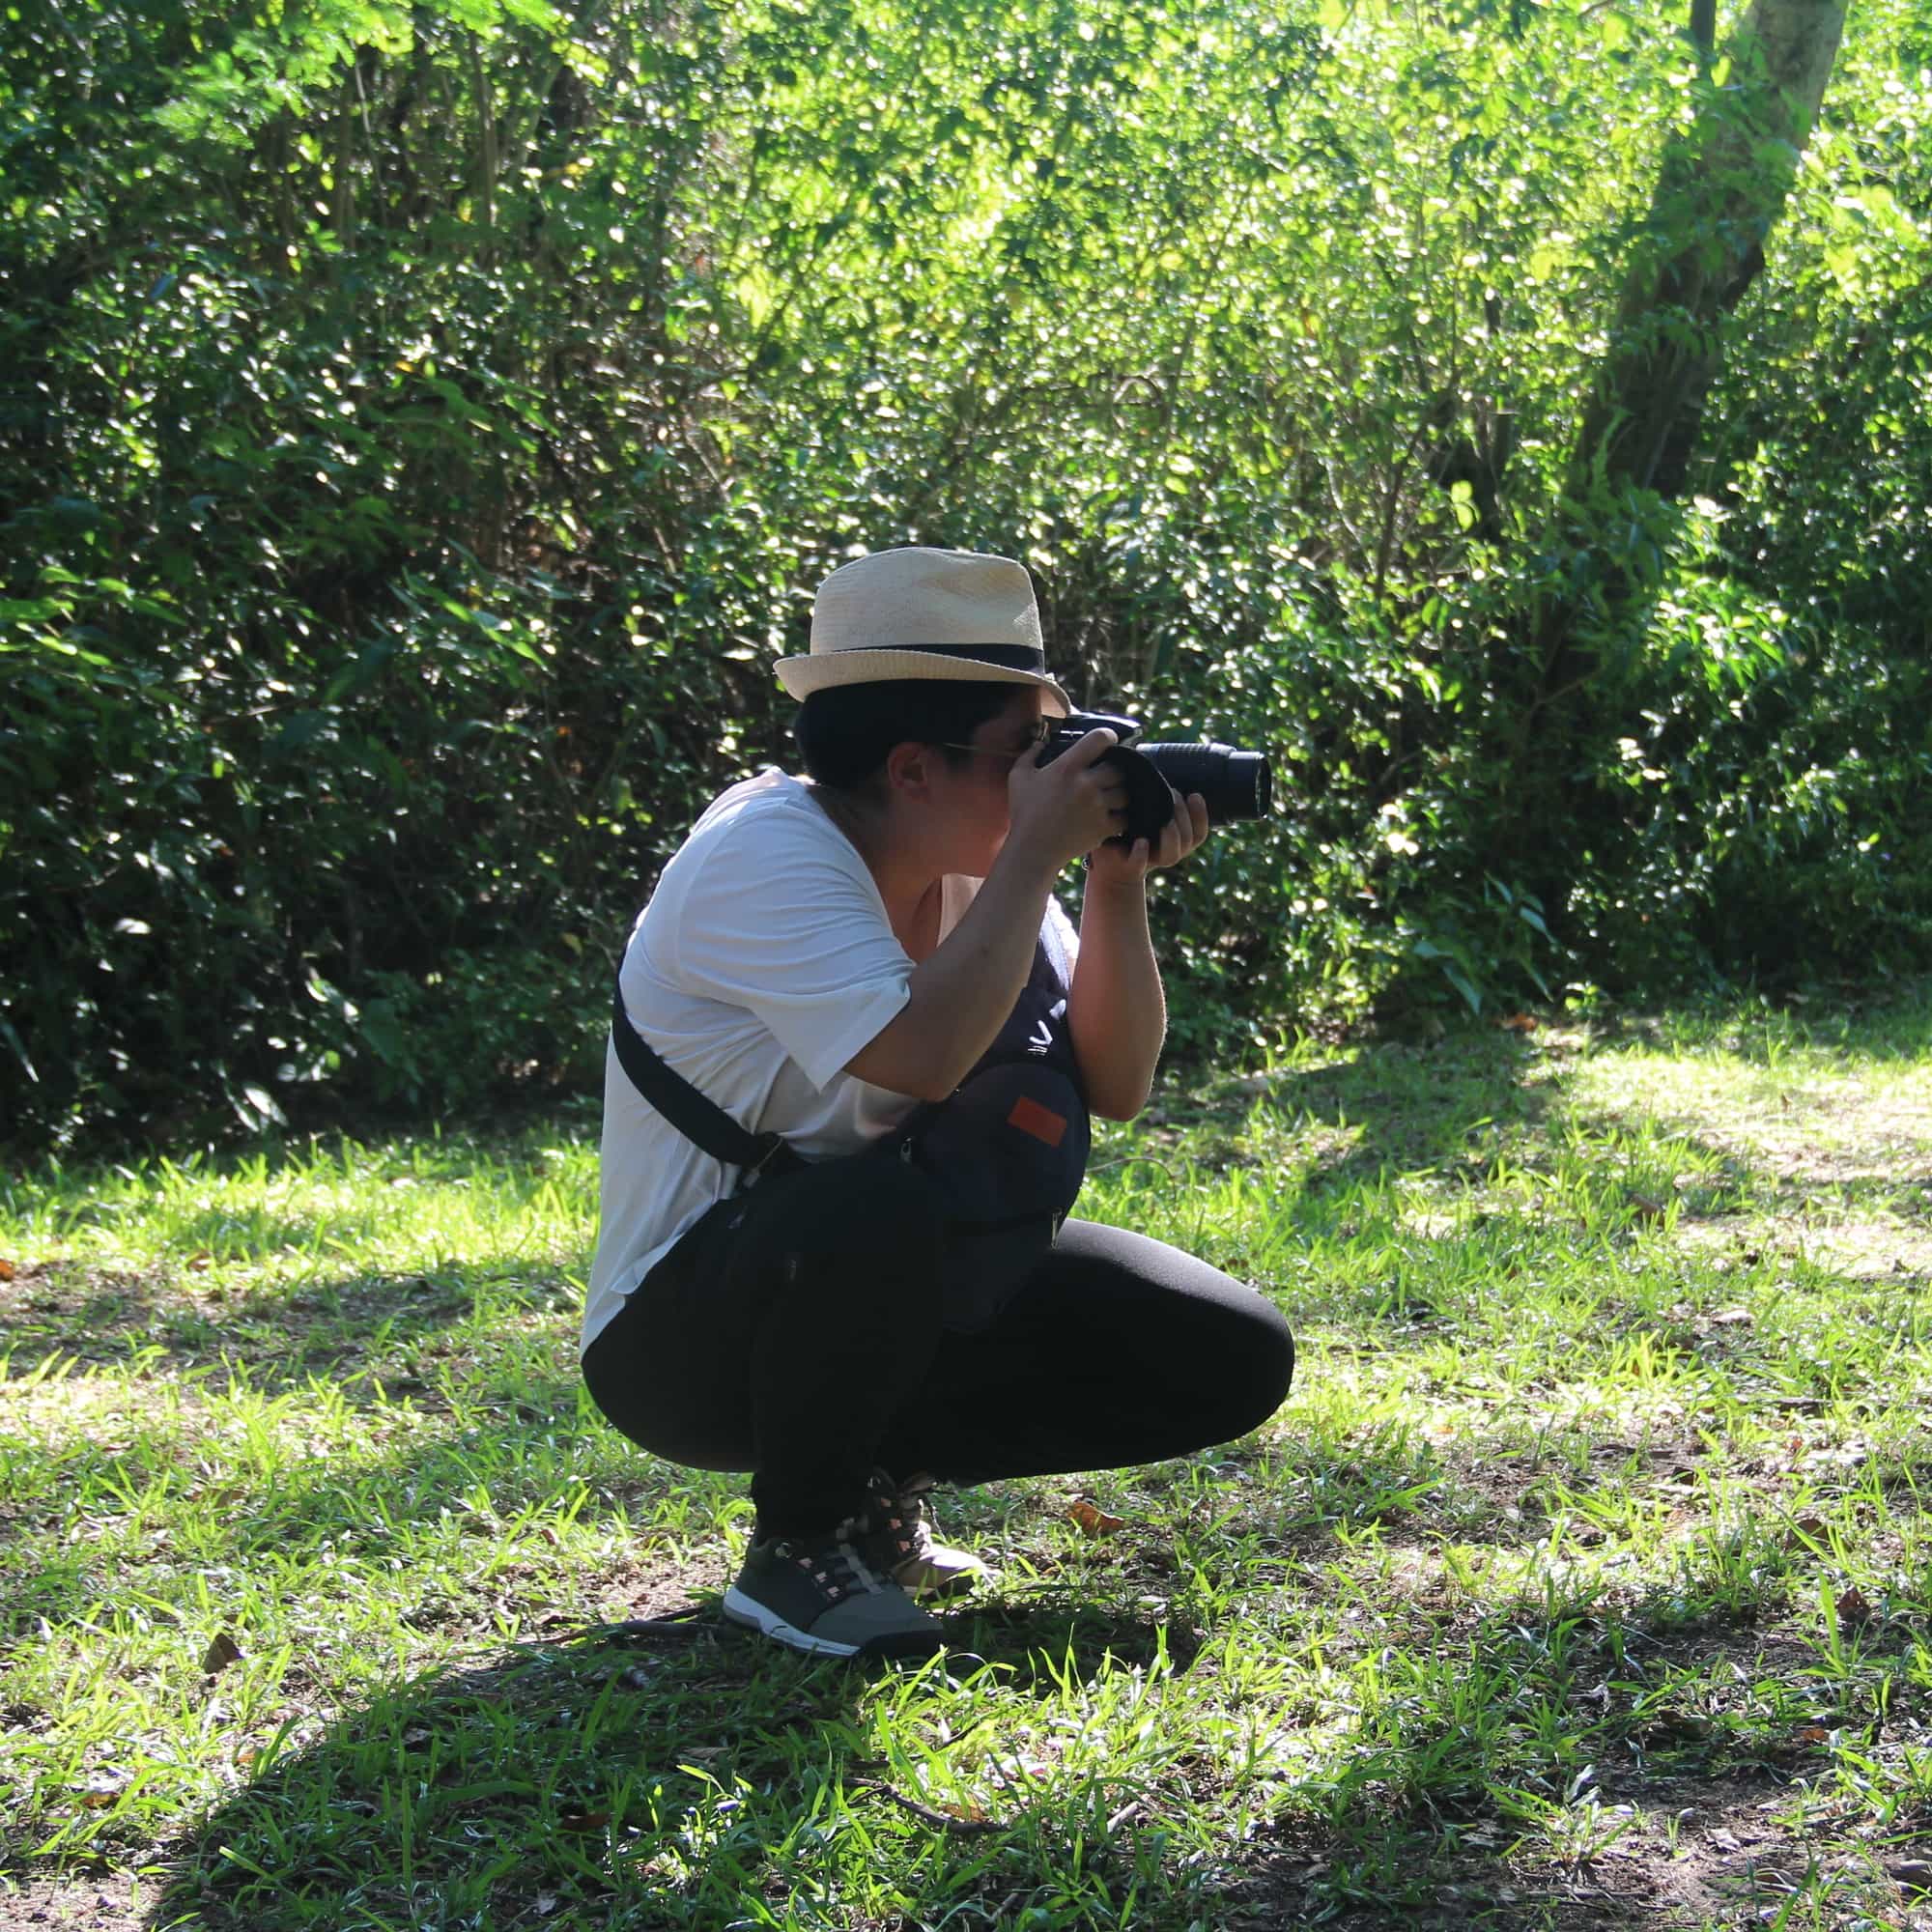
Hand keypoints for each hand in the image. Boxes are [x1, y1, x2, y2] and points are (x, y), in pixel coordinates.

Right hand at [1004, 728, 1128, 872]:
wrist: (1032, 850)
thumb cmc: (1024, 813)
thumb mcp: (1018, 777)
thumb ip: (1030, 754)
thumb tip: (1040, 742)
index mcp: (1067, 767)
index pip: (1101, 738)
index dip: (1109, 736)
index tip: (1107, 742)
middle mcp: (1086, 784)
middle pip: (1118, 768)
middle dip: (1112, 771)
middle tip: (1105, 777)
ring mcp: (1097, 807)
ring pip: (1124, 793)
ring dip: (1117, 795)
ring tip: (1107, 799)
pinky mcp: (1103, 828)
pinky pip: (1123, 817)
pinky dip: (1118, 818)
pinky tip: (1108, 818)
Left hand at [1085, 788, 1209, 888]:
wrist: (1108, 860)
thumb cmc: (1127, 832)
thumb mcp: (1143, 814)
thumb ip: (1156, 800)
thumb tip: (1162, 766)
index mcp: (1175, 840)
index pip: (1198, 832)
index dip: (1201, 815)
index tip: (1195, 794)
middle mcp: (1168, 852)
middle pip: (1187, 839)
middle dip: (1183, 816)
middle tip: (1174, 794)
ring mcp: (1151, 861)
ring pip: (1172, 854)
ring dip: (1172, 835)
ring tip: (1165, 820)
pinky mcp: (1131, 866)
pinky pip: (1140, 863)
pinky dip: (1141, 854)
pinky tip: (1141, 842)